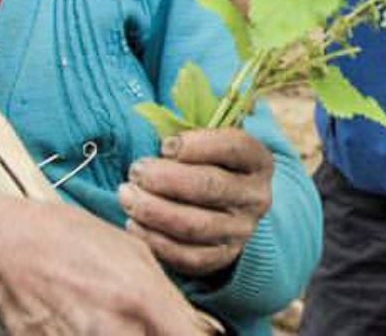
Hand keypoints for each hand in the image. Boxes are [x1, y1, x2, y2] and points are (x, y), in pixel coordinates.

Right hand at [0, 193, 211, 333]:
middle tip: (145, 323)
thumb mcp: (132, 253)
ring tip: (111, 320)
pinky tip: (87, 326)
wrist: (4, 251)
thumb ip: (167, 298)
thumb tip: (198, 330)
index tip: (191, 333)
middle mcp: (115, 330)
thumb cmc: (71, 242)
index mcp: (141, 298)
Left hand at [120, 129, 274, 279]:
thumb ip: (192, 133)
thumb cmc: (209, 164)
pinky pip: (187, 256)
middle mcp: (256, 197)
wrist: (227, 208)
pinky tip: (133, 224)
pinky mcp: (222, 257)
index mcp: (259, 161)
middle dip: (165, 178)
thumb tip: (159, 127)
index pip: (234, 147)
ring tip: (126, 196)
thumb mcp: (212, 143)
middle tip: (135, 170)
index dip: (198, 144)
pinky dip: (155, 241)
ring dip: (153, 210)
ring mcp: (241, 231)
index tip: (164, 145)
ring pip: (195, 225)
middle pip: (210, 186)